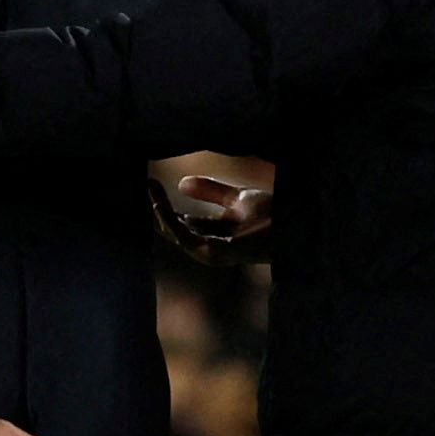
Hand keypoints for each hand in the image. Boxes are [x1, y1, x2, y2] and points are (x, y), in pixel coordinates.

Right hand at [148, 176, 273, 265]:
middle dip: (154, 209)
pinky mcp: (216, 252)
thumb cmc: (273, 216)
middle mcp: (208, 247)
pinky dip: (170, 221)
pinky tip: (160, 205)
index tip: (148, 183)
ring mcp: (211, 253)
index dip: (161, 203)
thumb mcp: (237, 199)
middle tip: (140, 184)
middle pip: (172, 230)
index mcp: (212, 235)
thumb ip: (210, 192)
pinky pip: (185, 237)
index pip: (178, 222)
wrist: (294, 223)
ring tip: (148, 191)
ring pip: (174, 234)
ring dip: (159, 213)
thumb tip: (180, 183)